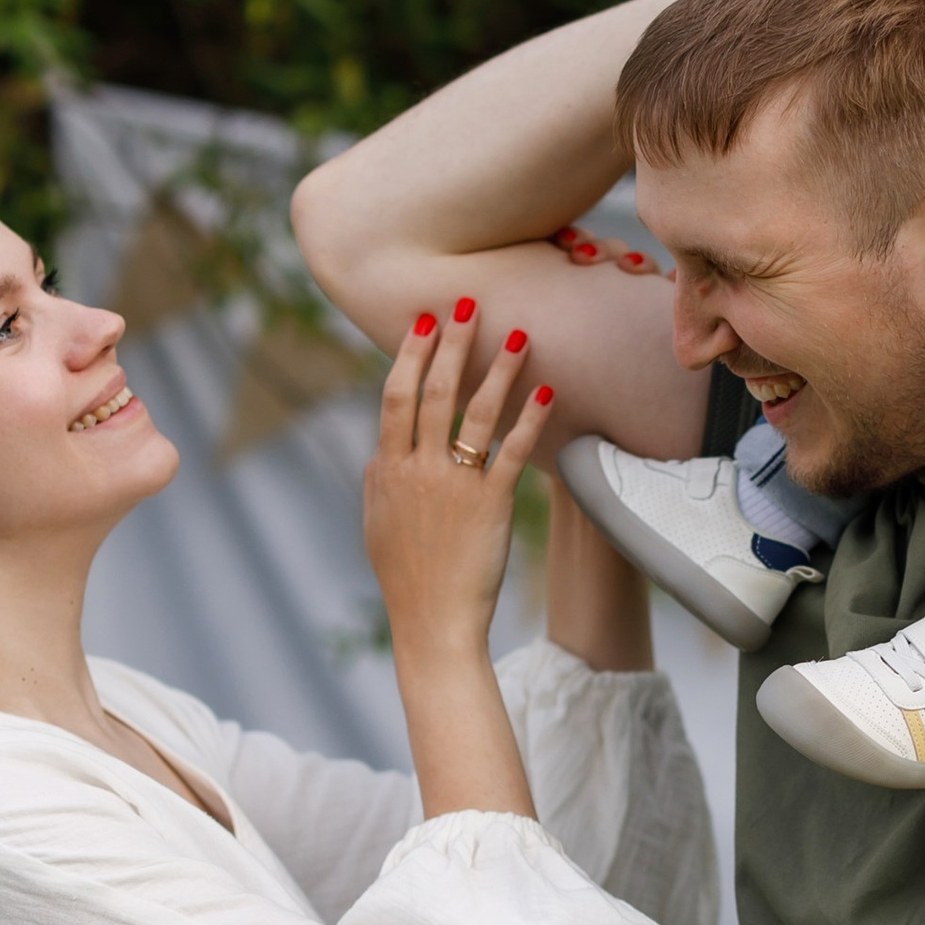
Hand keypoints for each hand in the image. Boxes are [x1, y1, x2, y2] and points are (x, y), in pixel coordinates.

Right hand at [363, 301, 552, 670]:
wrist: (432, 622)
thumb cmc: (405, 576)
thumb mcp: (377, 522)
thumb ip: (380, 479)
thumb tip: (382, 447)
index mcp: (386, 469)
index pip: (396, 396)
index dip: (411, 354)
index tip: (425, 320)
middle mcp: (417, 470)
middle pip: (435, 392)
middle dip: (452, 343)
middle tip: (468, 302)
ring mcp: (454, 486)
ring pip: (476, 413)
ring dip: (498, 368)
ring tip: (518, 333)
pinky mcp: (491, 506)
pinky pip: (512, 452)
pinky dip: (530, 418)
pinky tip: (547, 389)